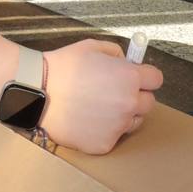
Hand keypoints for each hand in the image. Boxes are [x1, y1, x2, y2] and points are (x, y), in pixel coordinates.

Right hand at [40, 39, 162, 154]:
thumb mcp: (92, 47)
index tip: (136, 77)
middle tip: (114, 93)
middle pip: (148, 103)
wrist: (37, 92)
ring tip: (98, 107)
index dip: (144, 76)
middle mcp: (129, 104)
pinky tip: (86, 120)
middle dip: (136, 96)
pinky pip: (112, 137)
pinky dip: (103, 130)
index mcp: (130, 78)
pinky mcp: (104, 144)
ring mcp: (117, 127)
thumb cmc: (62, 67)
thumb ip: (116, 54)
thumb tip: (127, 62)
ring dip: (123, 115)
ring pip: (133, 122)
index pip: (155, 79)